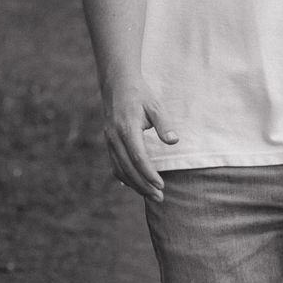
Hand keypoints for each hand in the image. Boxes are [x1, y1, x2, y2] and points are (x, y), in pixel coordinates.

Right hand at [103, 85, 178, 199]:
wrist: (117, 84)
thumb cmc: (140, 95)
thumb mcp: (155, 105)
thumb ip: (164, 124)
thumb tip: (174, 141)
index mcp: (127, 128)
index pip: (138, 158)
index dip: (149, 174)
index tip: (161, 185)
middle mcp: (115, 137)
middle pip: (128, 168)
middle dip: (144, 186)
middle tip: (159, 197)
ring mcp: (109, 141)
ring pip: (120, 169)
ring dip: (135, 185)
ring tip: (151, 195)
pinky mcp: (109, 142)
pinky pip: (115, 165)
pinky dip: (125, 177)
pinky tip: (136, 186)